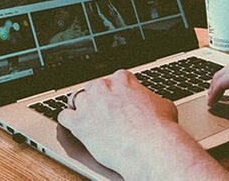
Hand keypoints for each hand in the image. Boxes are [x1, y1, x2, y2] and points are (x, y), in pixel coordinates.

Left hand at [58, 70, 228, 179]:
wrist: (152, 148)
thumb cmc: (160, 129)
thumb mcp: (163, 105)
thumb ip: (151, 100)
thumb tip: (155, 104)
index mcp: (123, 80)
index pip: (112, 81)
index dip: (113, 93)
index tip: (114, 101)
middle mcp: (104, 87)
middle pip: (93, 89)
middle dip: (97, 101)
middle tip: (104, 114)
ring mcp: (89, 104)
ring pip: (77, 101)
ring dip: (82, 110)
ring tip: (88, 120)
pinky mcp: (79, 122)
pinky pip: (64, 117)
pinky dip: (68, 121)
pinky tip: (73, 126)